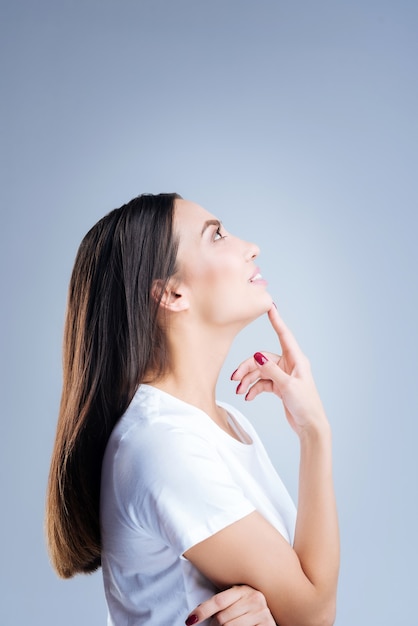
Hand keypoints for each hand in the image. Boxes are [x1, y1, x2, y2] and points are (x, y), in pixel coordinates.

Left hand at [185, 585, 274, 624]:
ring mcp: (261, 612)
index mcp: (243, 589)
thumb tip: (194, 617)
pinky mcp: (267, 625)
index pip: (218, 600)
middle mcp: (254, 598)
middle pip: (222, 618)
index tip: (190, 621)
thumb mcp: (234, 604)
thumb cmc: (246, 613)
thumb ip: (220, 606)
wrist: (267, 621)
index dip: (202, 611)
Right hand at [231, 306, 327, 436]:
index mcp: (296, 360)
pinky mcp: (279, 386)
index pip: (284, 335)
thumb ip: (272, 370)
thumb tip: (257, 356)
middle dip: (248, 367)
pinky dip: (254, 388)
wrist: (309, 426)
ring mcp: (283, 375)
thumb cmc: (306, 405)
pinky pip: (262, 383)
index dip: (276, 320)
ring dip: (248, 380)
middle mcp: (289, 364)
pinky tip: (248, 396)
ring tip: (239, 391)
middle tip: (235, 378)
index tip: (270, 307)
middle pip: (263, 359)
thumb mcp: (288, 386)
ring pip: (260, 371)